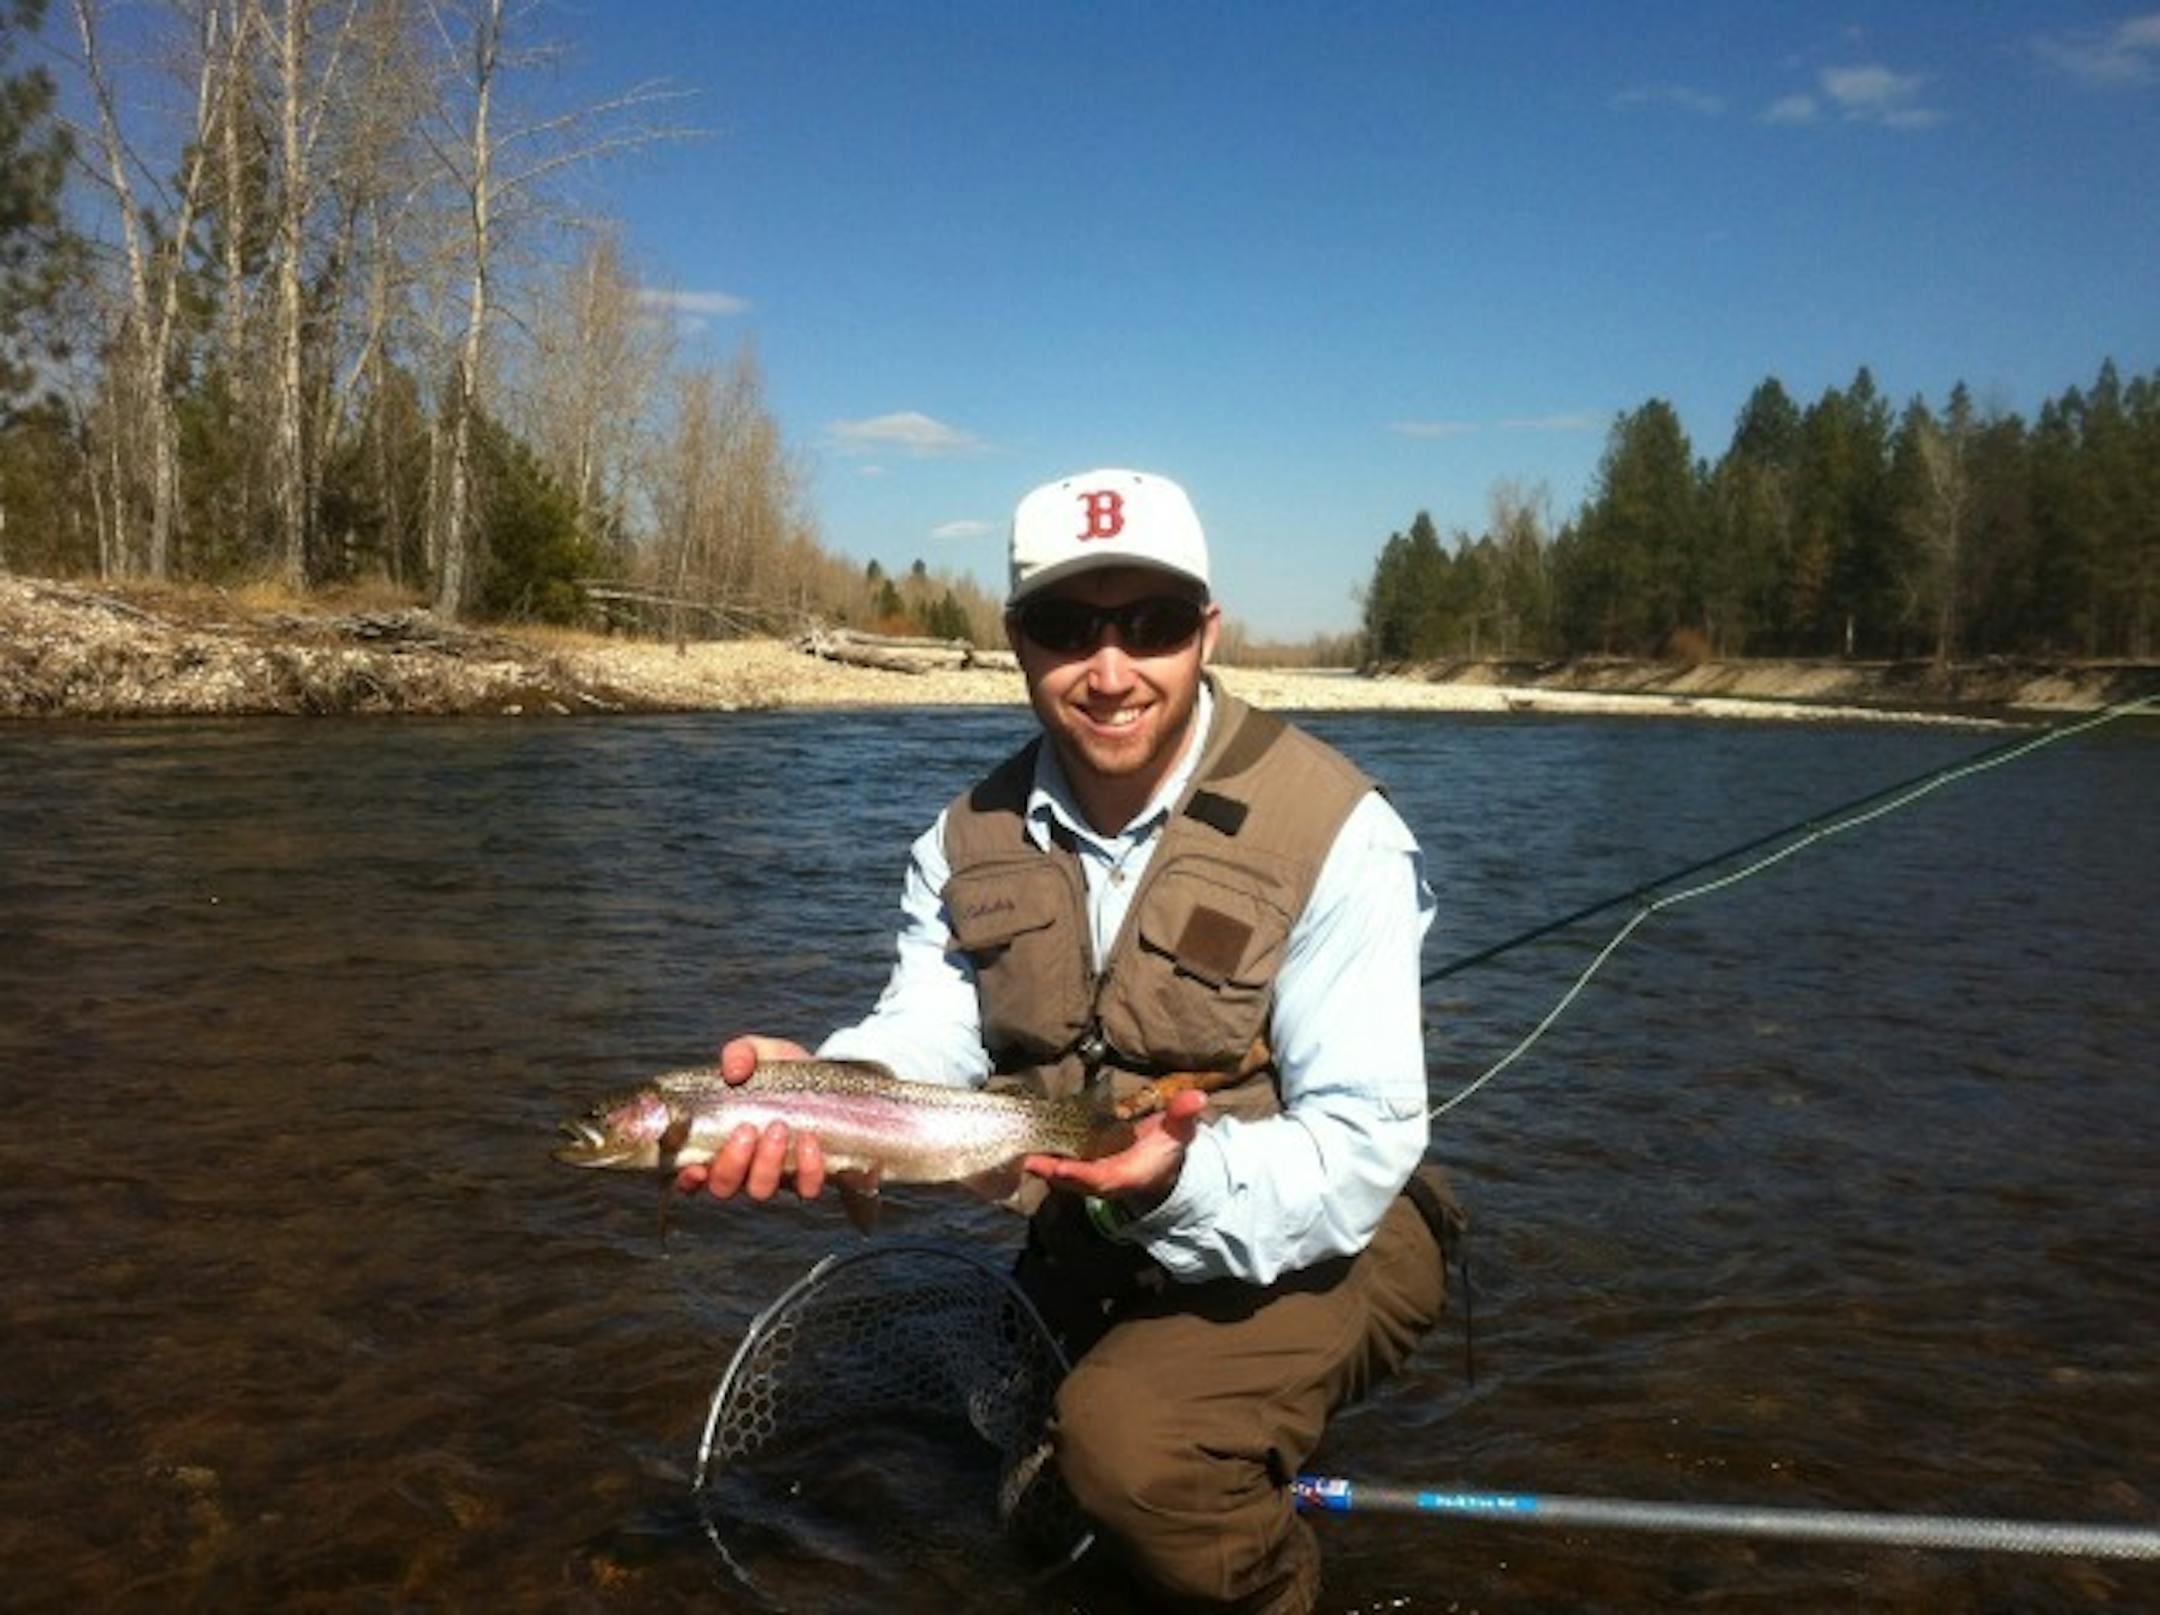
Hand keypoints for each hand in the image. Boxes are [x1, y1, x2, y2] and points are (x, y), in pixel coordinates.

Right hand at [675, 1034, 823, 1202]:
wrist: (834, 1087)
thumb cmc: (786, 1076)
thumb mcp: (762, 1053)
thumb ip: (740, 1053)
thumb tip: (733, 1070)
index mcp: (721, 1142)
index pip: (692, 1174)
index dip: (688, 1178)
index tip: (696, 1166)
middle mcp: (744, 1167)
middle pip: (723, 1186)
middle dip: (732, 1162)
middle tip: (747, 1130)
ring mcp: (775, 1177)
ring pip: (760, 1190)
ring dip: (766, 1163)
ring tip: (779, 1128)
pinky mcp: (808, 1180)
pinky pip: (805, 1188)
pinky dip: (807, 1169)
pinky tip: (809, 1141)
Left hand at [1022, 1089, 1207, 1214]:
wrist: (1163, 1168)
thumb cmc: (1168, 1150)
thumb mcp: (1179, 1132)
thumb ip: (1183, 1114)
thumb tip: (1197, 1098)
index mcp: (1126, 1175)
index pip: (1099, 1178)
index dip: (1077, 1174)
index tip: (1057, 1168)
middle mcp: (1104, 1181)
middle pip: (1071, 1180)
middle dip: (1049, 1169)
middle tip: (1025, 1156)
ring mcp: (1091, 1177)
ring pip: (1062, 1175)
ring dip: (1042, 1163)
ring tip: (1019, 1147)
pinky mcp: (1083, 1169)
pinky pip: (1061, 1165)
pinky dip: (1045, 1156)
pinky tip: (1028, 1140)